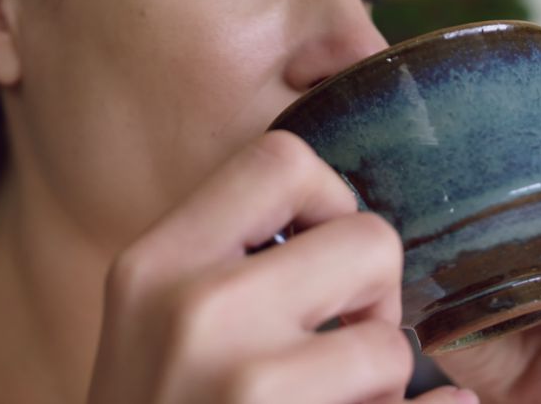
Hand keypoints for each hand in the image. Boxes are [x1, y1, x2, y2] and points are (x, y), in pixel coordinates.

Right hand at [87, 131, 476, 403]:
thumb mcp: (148, 321)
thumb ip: (221, 258)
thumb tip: (335, 215)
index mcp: (155, 265)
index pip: (280, 159)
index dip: (329, 199)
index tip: (322, 253)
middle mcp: (193, 312)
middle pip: (368, 239)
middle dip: (373, 294)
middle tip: (339, 340)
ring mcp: (244, 386)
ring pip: (392, 344)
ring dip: (378, 382)